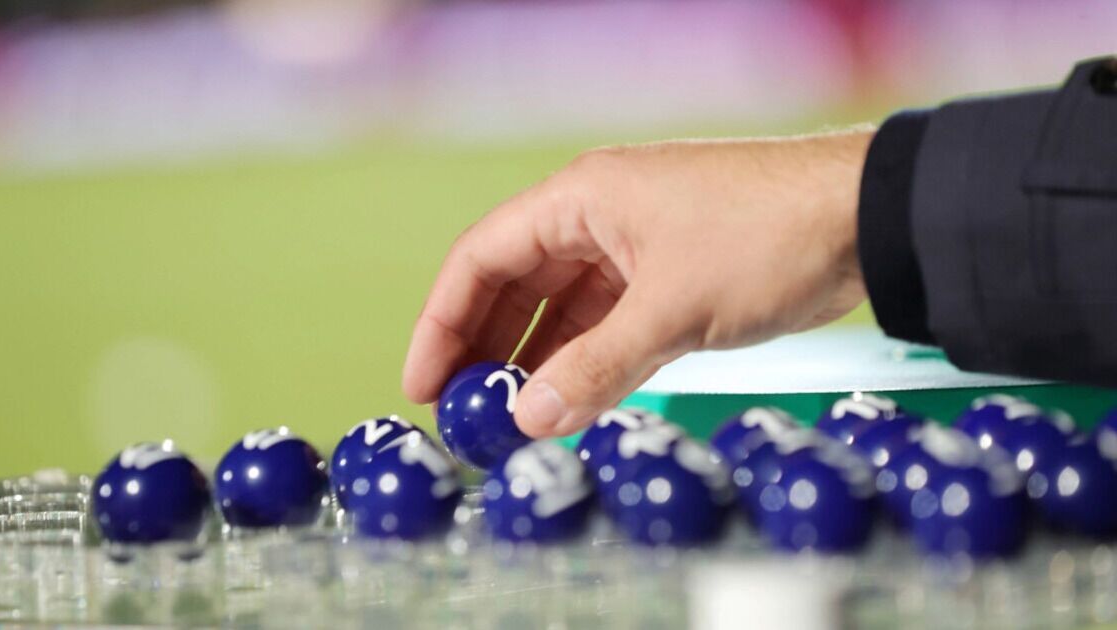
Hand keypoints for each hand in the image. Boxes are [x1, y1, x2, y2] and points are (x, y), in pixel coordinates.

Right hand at [403, 130, 873, 437]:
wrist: (867, 218)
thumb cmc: (766, 239)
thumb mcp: (672, 311)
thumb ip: (595, 368)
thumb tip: (528, 421)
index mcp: (581, 199)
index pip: (483, 257)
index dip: (443, 321)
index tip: (424, 382)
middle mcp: (597, 216)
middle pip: (514, 285)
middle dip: (484, 349)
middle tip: (461, 413)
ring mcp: (634, 246)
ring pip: (561, 310)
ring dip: (534, 362)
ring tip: (506, 421)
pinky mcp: (670, 275)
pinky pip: (607, 323)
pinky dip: (584, 362)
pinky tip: (567, 404)